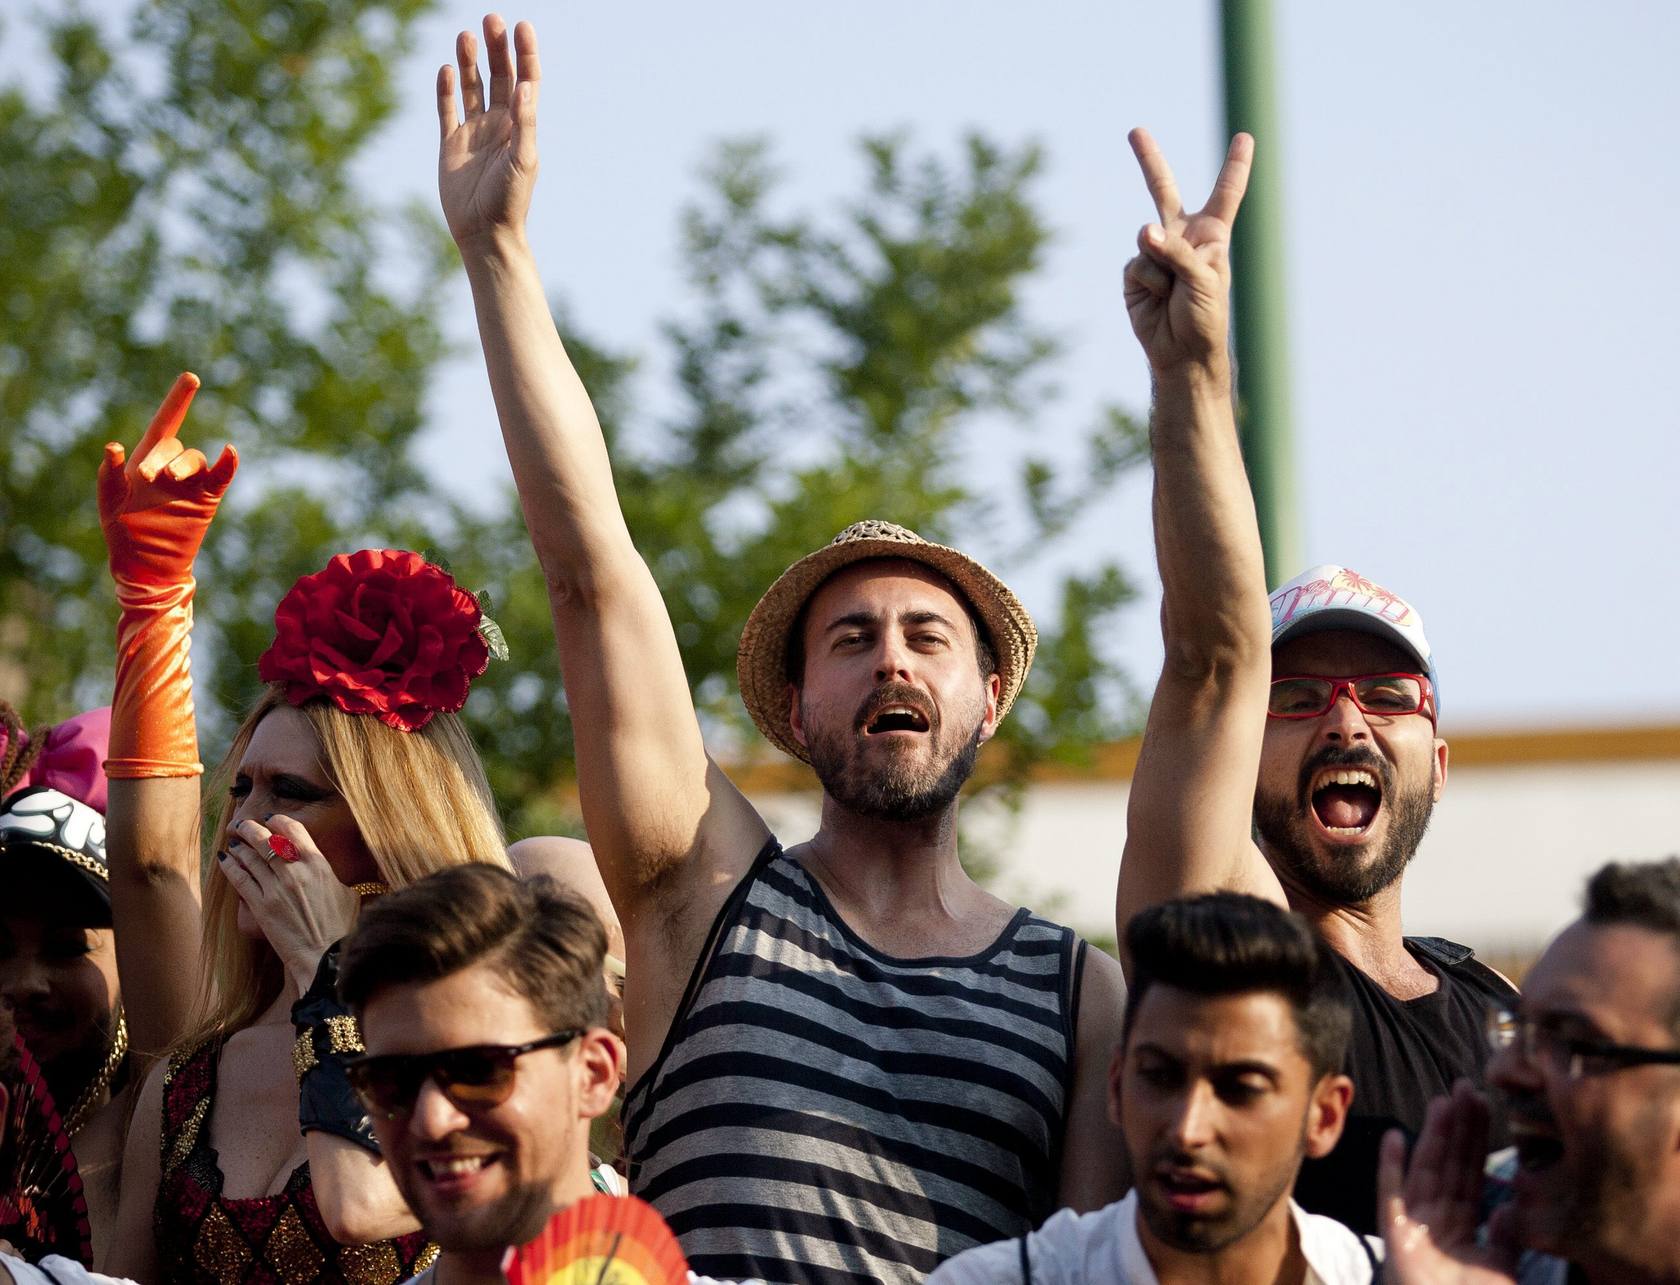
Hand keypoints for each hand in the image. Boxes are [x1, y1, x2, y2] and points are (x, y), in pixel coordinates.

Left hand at [98, 372, 237, 588]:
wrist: (146, 566)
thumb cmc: (123, 533)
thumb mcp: (109, 502)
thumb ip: (109, 474)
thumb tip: (114, 445)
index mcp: (144, 462)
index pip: (165, 423)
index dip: (178, 401)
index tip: (192, 378)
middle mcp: (170, 468)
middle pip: (173, 445)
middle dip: (160, 456)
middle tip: (148, 477)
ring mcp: (191, 483)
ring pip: (194, 459)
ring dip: (183, 464)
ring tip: (169, 481)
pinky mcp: (207, 499)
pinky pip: (220, 476)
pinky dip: (227, 464)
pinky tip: (229, 453)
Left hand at [219, 815, 358, 995]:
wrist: (326, 955)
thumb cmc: (342, 927)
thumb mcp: (347, 894)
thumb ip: (332, 877)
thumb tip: (327, 873)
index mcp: (318, 864)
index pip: (294, 830)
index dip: (279, 821)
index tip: (271, 820)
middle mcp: (295, 871)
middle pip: (266, 839)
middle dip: (252, 828)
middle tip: (244, 825)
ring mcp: (275, 888)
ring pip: (250, 857)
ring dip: (240, 846)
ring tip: (234, 842)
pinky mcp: (260, 906)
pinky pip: (240, 879)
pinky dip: (230, 867)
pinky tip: (224, 860)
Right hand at [438, 14, 539, 249]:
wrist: (484, 232)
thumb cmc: (510, 199)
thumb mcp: (523, 160)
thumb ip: (525, 123)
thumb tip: (525, 86)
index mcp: (521, 127)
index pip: (525, 81)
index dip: (525, 54)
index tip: (523, 26)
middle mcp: (498, 124)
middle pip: (498, 77)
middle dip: (496, 48)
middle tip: (491, 18)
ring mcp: (473, 132)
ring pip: (472, 87)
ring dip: (470, 61)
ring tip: (466, 35)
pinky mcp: (451, 143)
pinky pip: (447, 109)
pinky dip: (446, 89)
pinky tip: (446, 69)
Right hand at [1122, 128, 1252, 373]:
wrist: (1182, 353)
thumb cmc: (1205, 316)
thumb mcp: (1204, 278)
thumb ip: (1175, 250)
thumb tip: (1142, 232)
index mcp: (1211, 235)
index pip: (1226, 193)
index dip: (1236, 166)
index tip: (1245, 138)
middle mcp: (1181, 237)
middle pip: (1163, 191)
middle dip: (1149, 161)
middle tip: (1135, 131)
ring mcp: (1154, 254)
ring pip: (1147, 238)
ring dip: (1162, 267)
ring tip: (1175, 292)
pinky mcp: (1134, 274)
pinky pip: (1136, 265)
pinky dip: (1149, 283)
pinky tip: (1159, 300)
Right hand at [1379, 1082, 1520, 1283]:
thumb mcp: (1501, 1272)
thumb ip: (1505, 1236)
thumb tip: (1510, 1200)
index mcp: (1462, 1229)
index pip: (1470, 1173)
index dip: (1476, 1139)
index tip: (1484, 1103)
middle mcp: (1436, 1222)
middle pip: (1449, 1164)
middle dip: (1457, 1126)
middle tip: (1467, 1086)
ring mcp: (1414, 1227)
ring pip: (1426, 1171)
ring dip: (1432, 1135)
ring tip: (1442, 1101)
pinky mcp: (1397, 1237)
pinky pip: (1392, 1196)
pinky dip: (1391, 1167)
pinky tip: (1393, 1137)